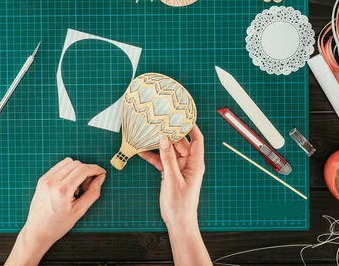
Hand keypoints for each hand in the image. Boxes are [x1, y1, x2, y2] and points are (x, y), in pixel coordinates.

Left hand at [6, 158, 105, 265]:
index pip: (83, 170)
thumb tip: (101, 178)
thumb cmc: (58, 225)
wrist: (38, 231)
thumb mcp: (79, 211)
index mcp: (62, 190)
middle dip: (87, 171)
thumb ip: (93, 193)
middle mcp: (52, 181)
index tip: (102, 172)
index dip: (95, 169)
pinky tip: (69, 184)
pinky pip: (59, 167)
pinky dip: (68, 171)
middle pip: (76, 164)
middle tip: (88, 185)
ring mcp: (45, 179)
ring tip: (78, 186)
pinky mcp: (42, 179)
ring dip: (77, 169)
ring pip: (68, 162)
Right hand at [139, 126, 210, 265]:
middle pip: (180, 142)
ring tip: (148, 134)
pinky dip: (153, 156)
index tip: (182, 116)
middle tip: (159, 122)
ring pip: (169, 150)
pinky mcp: (170, 173)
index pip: (197, 139)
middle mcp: (188, 163)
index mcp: (195, 163)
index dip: (191, 126)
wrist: (178, 222)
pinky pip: (161, 160)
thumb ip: (168, 159)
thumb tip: (165, 139)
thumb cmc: (181, 204)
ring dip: (159, 144)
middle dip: (170, 133)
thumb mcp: (173, 180)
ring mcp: (179, 168)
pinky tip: (142, 151)